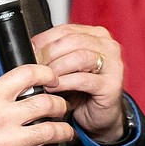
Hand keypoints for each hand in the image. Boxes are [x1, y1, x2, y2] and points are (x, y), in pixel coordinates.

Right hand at [0, 64, 73, 145]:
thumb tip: (5, 91)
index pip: (26, 75)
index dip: (46, 73)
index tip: (52, 78)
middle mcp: (3, 119)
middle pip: (46, 103)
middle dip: (60, 104)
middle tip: (60, 107)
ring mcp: (9, 144)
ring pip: (51, 132)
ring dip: (64, 132)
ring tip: (65, 133)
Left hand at [31, 24, 124, 143]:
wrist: (99, 116)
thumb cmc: (82, 89)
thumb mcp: (67, 66)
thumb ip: (55, 53)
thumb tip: (30, 48)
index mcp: (96, 35)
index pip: (66, 29)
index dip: (45, 39)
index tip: (31, 50)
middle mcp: (108, 46)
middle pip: (72, 40)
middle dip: (49, 53)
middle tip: (36, 66)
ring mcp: (113, 65)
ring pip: (80, 57)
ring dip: (57, 67)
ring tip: (45, 78)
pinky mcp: (111, 85)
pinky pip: (84, 79)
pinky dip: (64, 83)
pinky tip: (54, 88)